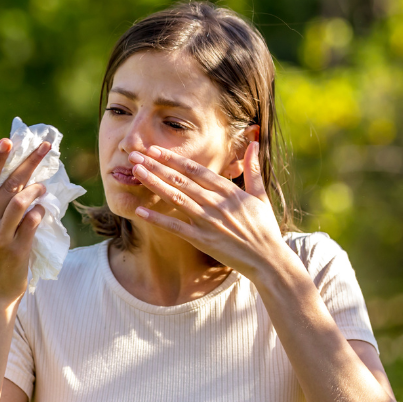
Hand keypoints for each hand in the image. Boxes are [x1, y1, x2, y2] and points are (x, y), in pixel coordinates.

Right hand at [0, 137, 51, 305]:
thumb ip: (0, 206)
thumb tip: (24, 178)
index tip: (8, 140)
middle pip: (9, 184)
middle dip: (29, 162)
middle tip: (46, 147)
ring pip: (20, 200)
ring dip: (37, 189)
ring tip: (45, 188)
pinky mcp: (15, 248)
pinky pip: (32, 220)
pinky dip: (40, 211)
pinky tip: (43, 210)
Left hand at [129, 142, 286, 280]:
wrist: (267, 259)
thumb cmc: (264, 227)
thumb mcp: (261, 195)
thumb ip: (253, 169)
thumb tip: (255, 142)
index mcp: (228, 191)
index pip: (196, 170)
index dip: (174, 158)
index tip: (156, 149)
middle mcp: (215, 203)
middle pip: (181, 180)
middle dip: (156, 166)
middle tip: (135, 155)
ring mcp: (207, 222)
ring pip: (176, 198)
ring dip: (154, 184)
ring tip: (136, 172)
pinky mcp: (202, 240)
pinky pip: (175, 227)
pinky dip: (157, 219)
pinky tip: (140, 210)